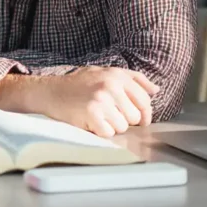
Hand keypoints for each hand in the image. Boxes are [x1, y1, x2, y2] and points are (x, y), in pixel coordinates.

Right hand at [36, 67, 159, 136]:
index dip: (143, 114)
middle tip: (108, 114)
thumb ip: (133, 79)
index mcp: (117, 75)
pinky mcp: (92, 114)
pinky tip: (90, 122)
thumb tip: (156, 90)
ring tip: (98, 116)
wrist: (50, 91)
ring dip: (111, 126)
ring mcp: (101, 99)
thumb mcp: (105, 72)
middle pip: (135, 117)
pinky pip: (109, 133)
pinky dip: (100, 132)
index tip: (137, 119)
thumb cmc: (79, 84)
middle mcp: (111, 85)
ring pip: (123, 127)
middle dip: (124, 120)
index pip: (145, 101)